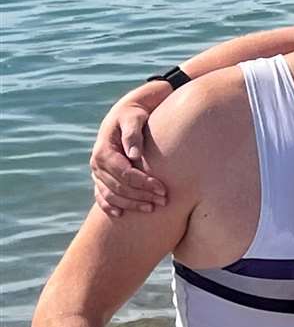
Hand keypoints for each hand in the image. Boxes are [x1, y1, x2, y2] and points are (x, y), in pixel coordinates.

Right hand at [90, 90, 169, 216]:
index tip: (162, 190)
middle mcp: (97, 163)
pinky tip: (120, 214)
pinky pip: (101, 195)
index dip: (143, 183)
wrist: (127, 112)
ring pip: (111, 194)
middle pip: (118, 187)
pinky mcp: (101, 176)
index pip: (123, 173)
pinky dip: (109, 206)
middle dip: (141, 196)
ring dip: (130, 204)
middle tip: (163, 201)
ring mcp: (98, 172)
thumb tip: (134, 155)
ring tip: (152, 208)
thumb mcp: (134, 117)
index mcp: (104, 150)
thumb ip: (133, 134)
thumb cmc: (134, 113)